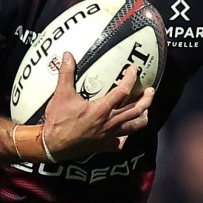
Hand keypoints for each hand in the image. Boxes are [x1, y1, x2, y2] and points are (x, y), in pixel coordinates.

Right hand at [40, 53, 154, 159]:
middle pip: (136, 110)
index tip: (134, 69)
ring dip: (142, 118)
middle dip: (147, 99)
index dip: (131, 78)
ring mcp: (109, 136)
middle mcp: (110, 123)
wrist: (52, 146)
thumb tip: (68, 55)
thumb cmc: (57, 121)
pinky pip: (121, 143)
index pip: (123, 91)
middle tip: (151, 90)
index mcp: (102, 109)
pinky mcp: (104, 146)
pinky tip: (126, 132)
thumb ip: (66, 74)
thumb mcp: (61, 95)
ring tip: (145, 110)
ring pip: (134, 127)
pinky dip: (126, 137)